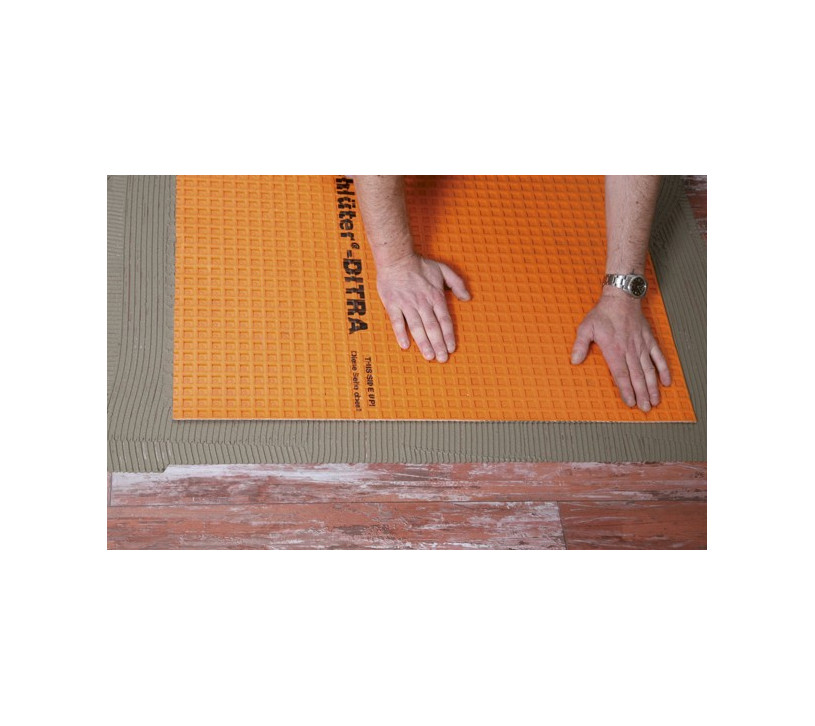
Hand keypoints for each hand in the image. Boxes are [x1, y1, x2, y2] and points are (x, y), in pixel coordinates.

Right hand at [375, 253, 470, 361]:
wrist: (397, 258)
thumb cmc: (420, 264)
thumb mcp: (444, 269)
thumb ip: (457, 283)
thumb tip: (467, 298)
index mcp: (435, 296)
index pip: (445, 320)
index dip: (448, 336)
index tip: (451, 348)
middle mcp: (422, 303)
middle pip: (433, 327)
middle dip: (438, 344)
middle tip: (442, 359)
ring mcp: (407, 304)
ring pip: (417, 327)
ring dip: (424, 343)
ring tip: (429, 356)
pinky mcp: (393, 304)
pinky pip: (397, 322)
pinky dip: (401, 334)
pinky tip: (405, 345)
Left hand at [571, 291, 670, 411]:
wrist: (621, 297)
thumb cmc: (602, 313)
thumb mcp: (585, 327)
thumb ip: (580, 345)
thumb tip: (574, 361)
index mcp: (614, 350)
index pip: (621, 374)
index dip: (626, 389)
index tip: (630, 402)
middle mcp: (630, 350)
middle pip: (637, 376)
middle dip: (641, 394)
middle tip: (645, 409)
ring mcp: (641, 346)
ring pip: (649, 370)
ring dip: (652, 387)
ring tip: (655, 401)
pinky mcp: (649, 340)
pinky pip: (658, 357)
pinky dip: (663, 370)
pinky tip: (666, 382)